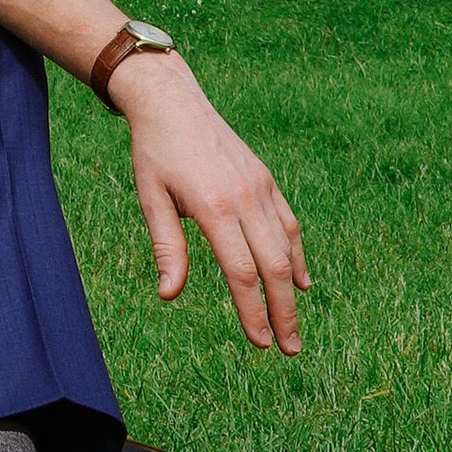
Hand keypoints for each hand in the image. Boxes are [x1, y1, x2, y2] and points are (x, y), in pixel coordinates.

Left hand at [117, 61, 310, 354]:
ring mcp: (260, 187)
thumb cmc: (154, 153)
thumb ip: (167, 247)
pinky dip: (297, 254)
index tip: (259, 342)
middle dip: (283, 312)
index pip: (242, 272)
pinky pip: (288, 224)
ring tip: (293, 328)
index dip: (253, 311)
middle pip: (274, 266)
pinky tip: (300, 281)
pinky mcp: (265, 179)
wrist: (172, 101)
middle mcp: (244, 198)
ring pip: (287, 247)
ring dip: (293, 290)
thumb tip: (169, 296)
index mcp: (213, 207)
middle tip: (287, 349)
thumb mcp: (151, 198)